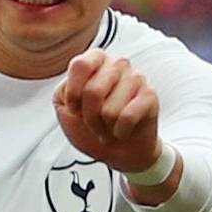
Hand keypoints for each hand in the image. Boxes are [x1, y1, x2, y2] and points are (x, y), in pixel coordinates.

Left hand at [52, 50, 163, 177]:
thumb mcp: (64, 108)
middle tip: (94, 122)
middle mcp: (117, 64)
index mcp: (95, 61)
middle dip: (89, 117)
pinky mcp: (149, 95)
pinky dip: (120, 131)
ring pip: (109, 109)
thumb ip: (63, 91)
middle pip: (93, 91)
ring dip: (104, 127)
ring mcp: (136, 78)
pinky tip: (122, 129)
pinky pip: (127, 117)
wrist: (116, 150)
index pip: (80, 65)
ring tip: (109, 125)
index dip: (73, 94)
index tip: (75, 108)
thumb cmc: (90, 127)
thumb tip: (72, 84)